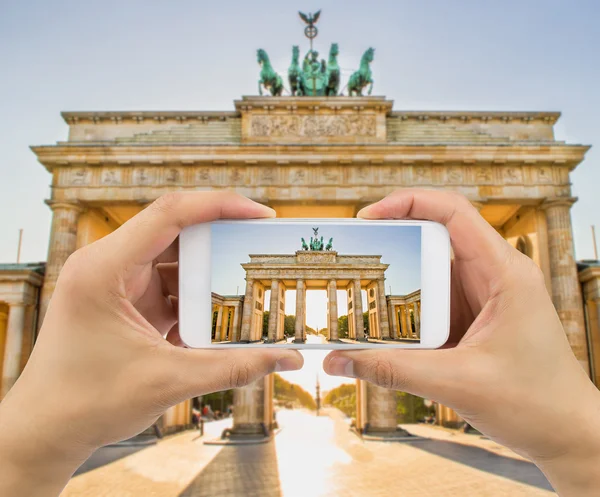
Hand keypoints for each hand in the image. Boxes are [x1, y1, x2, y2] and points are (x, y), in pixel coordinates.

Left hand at [0, 192, 302, 496]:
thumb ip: (234, 367)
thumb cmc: (88, 402)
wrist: (46, 429)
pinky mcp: (124, 300)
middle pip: (176, 232)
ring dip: (208, 274)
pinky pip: (168, 285)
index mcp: (104, 268)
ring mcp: (115, 282)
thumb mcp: (168, 381)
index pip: (170, 213)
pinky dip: (194, 297)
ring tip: (246, 287)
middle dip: (221, 241)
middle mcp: (107, 265)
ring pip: (174, 260)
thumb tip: (289, 357)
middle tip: (263, 250)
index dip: (220, 206)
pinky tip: (217, 316)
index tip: (261, 215)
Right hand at [323, 189, 599, 495]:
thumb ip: (393, 370)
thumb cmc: (535, 403)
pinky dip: (407, 309)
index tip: (367, 217)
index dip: (407, 203)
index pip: (453, 212)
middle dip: (392, 244)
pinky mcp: (475, 317)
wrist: (566, 433)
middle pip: (435, 239)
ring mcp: (484, 296)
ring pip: (431, 273)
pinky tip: (384, 326)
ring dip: (397, 282)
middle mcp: (494, 276)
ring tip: (358, 292)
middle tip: (351, 258)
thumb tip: (336, 361)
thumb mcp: (457, 383)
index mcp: (504, 273)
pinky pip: (434, 301)